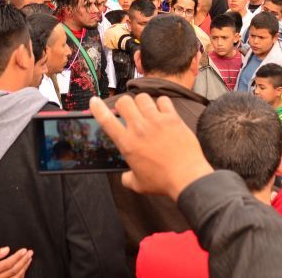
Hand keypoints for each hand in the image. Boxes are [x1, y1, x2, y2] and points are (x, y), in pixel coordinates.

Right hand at [0, 247, 32, 277]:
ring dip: (25, 268)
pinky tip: (24, 267)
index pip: (8, 264)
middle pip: (14, 270)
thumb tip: (7, 249)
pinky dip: (22, 274)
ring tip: (29, 259)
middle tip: (30, 253)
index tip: (24, 250)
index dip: (18, 257)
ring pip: (17, 277)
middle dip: (24, 261)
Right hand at [90, 94, 212, 200]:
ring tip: (146, 111)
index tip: (94, 101)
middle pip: (124, 102)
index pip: (106, 120)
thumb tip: (125, 177)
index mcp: (127, 143)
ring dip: (141, 103)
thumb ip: (127, 178)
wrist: (187, 176)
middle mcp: (139, 128)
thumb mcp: (138, 184)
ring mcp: (156, 121)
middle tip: (128, 112)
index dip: (97, 108)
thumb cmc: (162, 181)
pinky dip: (161, 104)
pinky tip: (163, 111)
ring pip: (142, 97)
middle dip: (123, 105)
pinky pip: (163, 100)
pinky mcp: (172, 118)